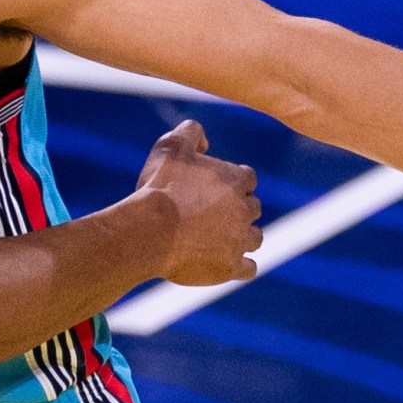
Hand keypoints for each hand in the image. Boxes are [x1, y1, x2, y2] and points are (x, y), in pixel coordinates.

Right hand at [138, 120, 260, 286]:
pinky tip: (227, 264)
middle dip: (238, 210)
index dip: (232, 182)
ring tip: (221, 240)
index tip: (214, 189)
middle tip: (213, 215)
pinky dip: (240, 266)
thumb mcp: (170, 147)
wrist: (147, 232)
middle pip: (253, 208)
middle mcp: (244, 209)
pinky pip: (248, 269)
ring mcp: (239, 240)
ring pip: (255, 238)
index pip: (247, 178)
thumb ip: (190, 133)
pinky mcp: (231, 267)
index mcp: (236, 180)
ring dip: (242, 237)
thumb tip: (203, 137)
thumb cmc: (158, 189)